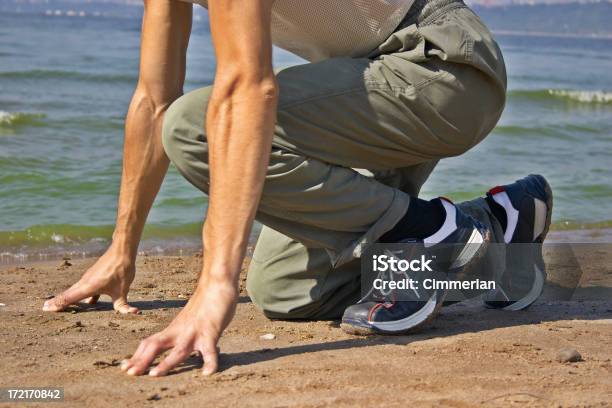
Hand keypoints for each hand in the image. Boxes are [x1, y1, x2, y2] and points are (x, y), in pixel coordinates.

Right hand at [42, 245, 138, 313]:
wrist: (122, 251)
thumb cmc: (122, 271)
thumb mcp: (123, 291)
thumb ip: (123, 305)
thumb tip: (133, 313)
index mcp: (88, 287)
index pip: (69, 298)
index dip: (58, 304)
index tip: (45, 309)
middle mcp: (85, 282)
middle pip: (68, 293)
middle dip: (57, 301)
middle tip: (45, 307)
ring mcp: (88, 277)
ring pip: (75, 289)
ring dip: (66, 296)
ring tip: (58, 304)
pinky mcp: (94, 275)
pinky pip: (83, 286)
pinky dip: (80, 293)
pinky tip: (88, 302)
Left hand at [121, 278, 237, 375]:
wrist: (217, 284)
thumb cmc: (205, 302)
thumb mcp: (189, 319)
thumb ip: (184, 331)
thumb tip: (182, 343)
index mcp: (173, 329)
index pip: (150, 343)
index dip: (137, 356)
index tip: (124, 367)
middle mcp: (180, 331)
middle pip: (156, 346)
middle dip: (142, 360)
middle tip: (129, 373)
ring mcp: (195, 332)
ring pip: (178, 351)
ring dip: (165, 363)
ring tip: (153, 375)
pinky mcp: (211, 333)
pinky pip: (210, 351)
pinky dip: (209, 363)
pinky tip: (208, 373)